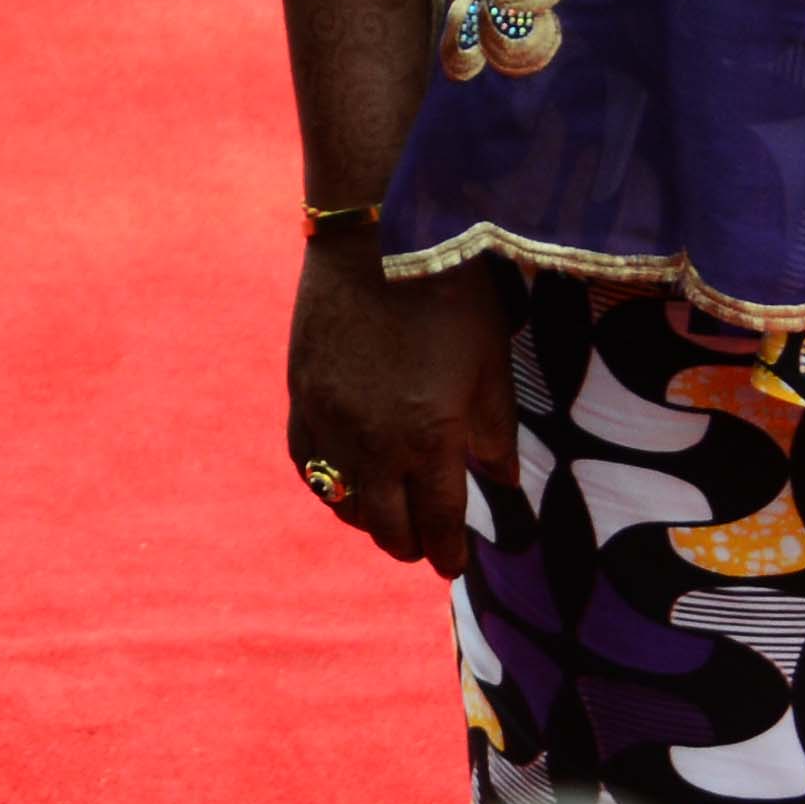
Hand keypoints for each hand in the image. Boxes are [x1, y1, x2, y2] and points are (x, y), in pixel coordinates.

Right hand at [285, 236, 516, 577]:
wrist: (374, 236)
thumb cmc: (449, 296)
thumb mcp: (491, 365)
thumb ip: (495, 432)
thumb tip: (503, 481)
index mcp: (428, 439)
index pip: (439, 522)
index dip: (448, 553)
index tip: (454, 567)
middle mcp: (372, 442)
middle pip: (386, 525)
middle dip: (409, 544)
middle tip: (424, 544)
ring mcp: (328, 420)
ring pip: (341, 502)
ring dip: (367, 518)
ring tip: (386, 514)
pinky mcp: (300, 394)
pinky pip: (306, 463)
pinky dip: (325, 484)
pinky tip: (341, 481)